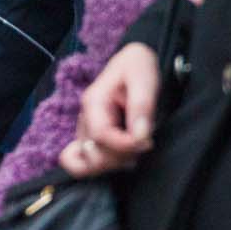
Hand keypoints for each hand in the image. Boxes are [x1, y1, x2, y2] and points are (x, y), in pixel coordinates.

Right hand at [59, 44, 159, 178]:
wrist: (134, 62)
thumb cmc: (138, 67)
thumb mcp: (143, 78)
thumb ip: (142, 106)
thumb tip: (140, 137)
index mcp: (93, 102)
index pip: (101, 136)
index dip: (125, 145)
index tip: (147, 141)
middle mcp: (85, 118)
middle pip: (92, 155)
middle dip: (121, 157)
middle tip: (144, 143)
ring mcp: (87, 130)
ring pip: (89, 163)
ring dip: (117, 163)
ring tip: (138, 147)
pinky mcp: (93, 138)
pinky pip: (83, 162)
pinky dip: (102, 166)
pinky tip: (123, 157)